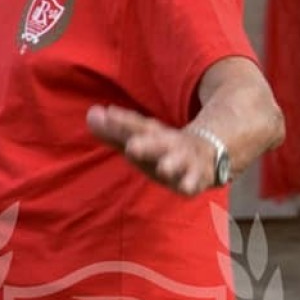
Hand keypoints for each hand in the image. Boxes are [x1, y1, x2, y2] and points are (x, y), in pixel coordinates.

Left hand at [86, 104, 217, 195]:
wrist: (209, 151)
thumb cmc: (161, 147)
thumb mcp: (139, 138)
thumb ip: (113, 131)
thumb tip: (90, 114)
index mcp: (151, 133)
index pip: (135, 125)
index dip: (121, 120)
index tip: (107, 113)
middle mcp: (167, 143)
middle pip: (155, 142)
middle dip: (145, 145)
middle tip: (132, 147)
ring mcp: (183, 159)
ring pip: (176, 161)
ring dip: (170, 164)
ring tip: (164, 168)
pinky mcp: (196, 176)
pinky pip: (193, 181)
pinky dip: (190, 184)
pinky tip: (185, 187)